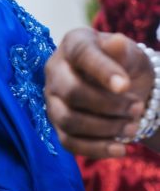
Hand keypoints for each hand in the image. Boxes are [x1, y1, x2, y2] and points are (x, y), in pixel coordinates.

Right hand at [45, 28, 153, 158]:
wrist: (123, 89)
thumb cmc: (124, 64)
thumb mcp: (131, 54)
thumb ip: (122, 50)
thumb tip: (117, 42)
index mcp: (74, 44)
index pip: (82, 55)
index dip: (102, 71)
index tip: (124, 86)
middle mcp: (55, 70)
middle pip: (72, 92)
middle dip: (108, 105)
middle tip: (137, 108)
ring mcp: (53, 100)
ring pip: (69, 120)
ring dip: (104, 128)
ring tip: (132, 127)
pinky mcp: (56, 125)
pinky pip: (69, 142)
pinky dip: (96, 148)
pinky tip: (120, 148)